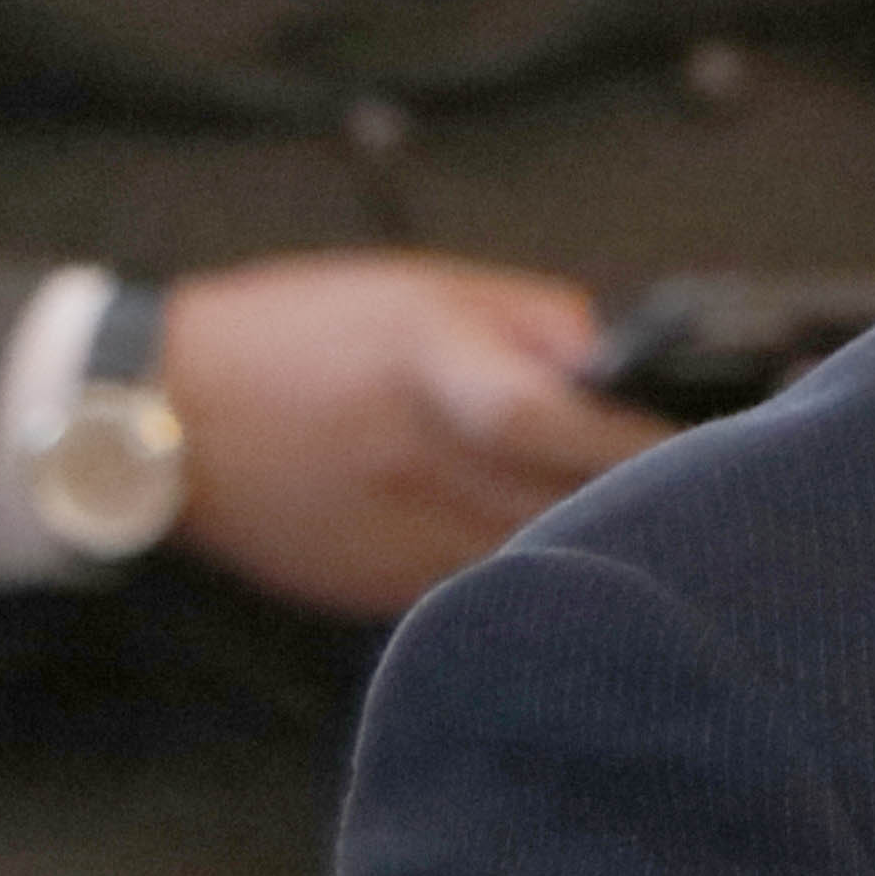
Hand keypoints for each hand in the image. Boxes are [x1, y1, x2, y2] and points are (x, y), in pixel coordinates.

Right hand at [157, 251, 667, 620]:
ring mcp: (391, 534)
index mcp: (428, 366)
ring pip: (529, 560)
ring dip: (599, 553)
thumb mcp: (420, 286)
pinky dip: (536, 579)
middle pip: (556, 503)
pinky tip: (574, 566)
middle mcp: (414, 457)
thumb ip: (531, 320)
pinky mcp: (375, 588)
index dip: (635, 442)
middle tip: (715, 500)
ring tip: (662, 536)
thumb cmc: (300, 331)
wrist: (159, 413)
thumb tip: (616, 365)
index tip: (707, 444)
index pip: (548, 419)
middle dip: (645, 506)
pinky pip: (485, 589)